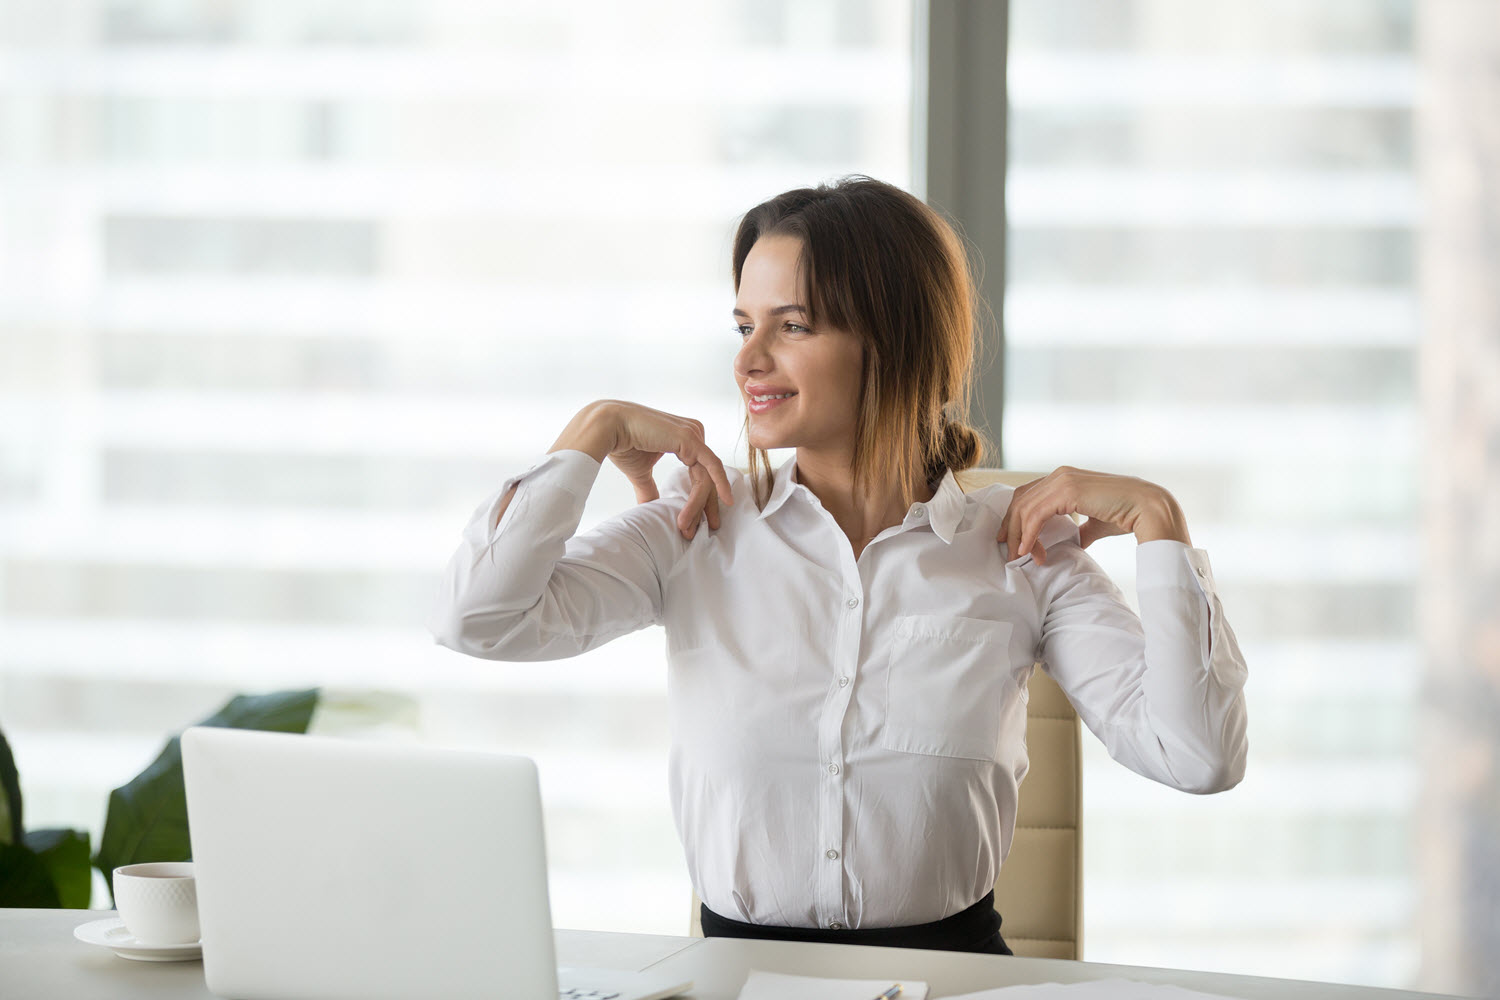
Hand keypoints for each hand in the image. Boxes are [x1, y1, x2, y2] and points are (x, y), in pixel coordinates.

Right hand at [588, 401, 733, 539]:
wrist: (608, 428)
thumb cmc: (623, 444)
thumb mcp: (641, 472)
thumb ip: (650, 489)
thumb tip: (649, 509)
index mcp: (685, 439)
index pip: (700, 474)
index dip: (699, 500)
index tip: (694, 524)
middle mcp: (694, 434)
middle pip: (707, 476)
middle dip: (705, 506)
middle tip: (704, 530)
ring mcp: (694, 434)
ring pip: (706, 477)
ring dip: (699, 505)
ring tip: (689, 529)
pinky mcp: (690, 438)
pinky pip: (711, 465)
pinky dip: (719, 484)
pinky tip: (726, 501)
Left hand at [997, 466, 1190, 565]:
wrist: (1148, 509)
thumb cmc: (1126, 515)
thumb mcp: (1095, 523)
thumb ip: (1079, 529)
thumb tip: (1072, 541)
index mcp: (1065, 478)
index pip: (1028, 496)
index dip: (1016, 519)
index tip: (1014, 542)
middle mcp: (1060, 474)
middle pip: (1021, 500)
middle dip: (1012, 528)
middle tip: (1011, 552)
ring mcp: (1063, 480)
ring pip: (1025, 508)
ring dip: (1020, 535)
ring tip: (1022, 556)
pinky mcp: (1067, 491)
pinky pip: (1036, 514)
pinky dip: (1029, 534)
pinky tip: (1030, 550)